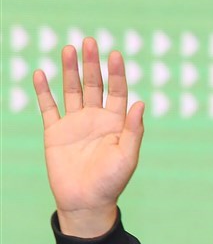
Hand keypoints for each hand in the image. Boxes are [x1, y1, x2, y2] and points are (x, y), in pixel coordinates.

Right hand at [34, 37, 143, 237]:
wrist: (86, 202)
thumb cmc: (111, 182)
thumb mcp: (127, 156)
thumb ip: (133, 130)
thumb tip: (141, 103)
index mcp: (116, 124)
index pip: (117, 92)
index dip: (117, 73)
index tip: (115, 54)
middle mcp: (96, 119)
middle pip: (94, 85)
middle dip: (92, 64)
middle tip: (90, 41)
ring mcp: (75, 124)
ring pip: (71, 90)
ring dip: (70, 70)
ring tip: (69, 48)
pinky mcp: (55, 132)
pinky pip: (48, 107)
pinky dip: (44, 91)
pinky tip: (40, 73)